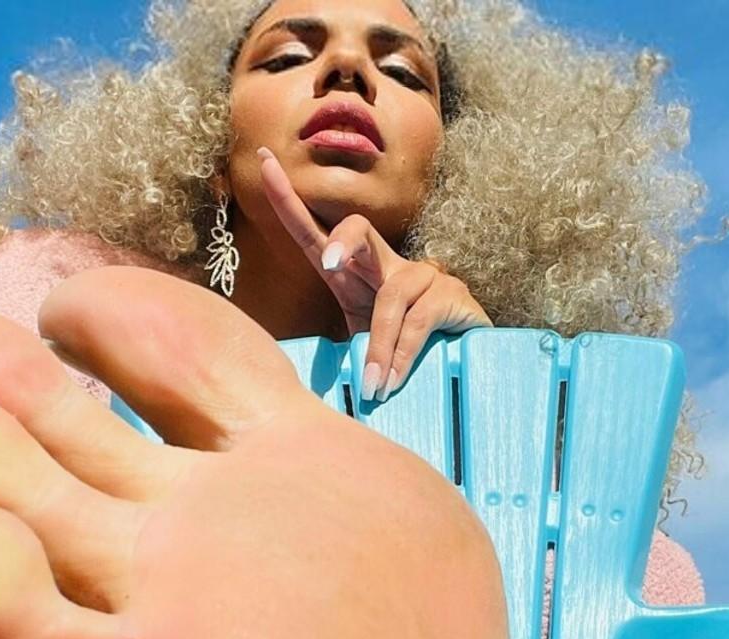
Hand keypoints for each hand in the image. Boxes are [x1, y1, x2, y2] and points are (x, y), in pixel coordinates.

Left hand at [257, 146, 492, 401]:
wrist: (464, 363)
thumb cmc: (406, 354)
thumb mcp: (363, 350)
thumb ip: (339, 348)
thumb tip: (307, 379)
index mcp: (356, 273)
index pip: (315, 233)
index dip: (289, 200)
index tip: (265, 161)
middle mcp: (388, 264)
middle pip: (360, 232)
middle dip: (343, 240)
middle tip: (331, 265)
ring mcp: (422, 276)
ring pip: (390, 298)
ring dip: (379, 347)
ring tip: (374, 386)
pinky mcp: (451, 295)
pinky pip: (418, 320)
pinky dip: (401, 353)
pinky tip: (393, 380)